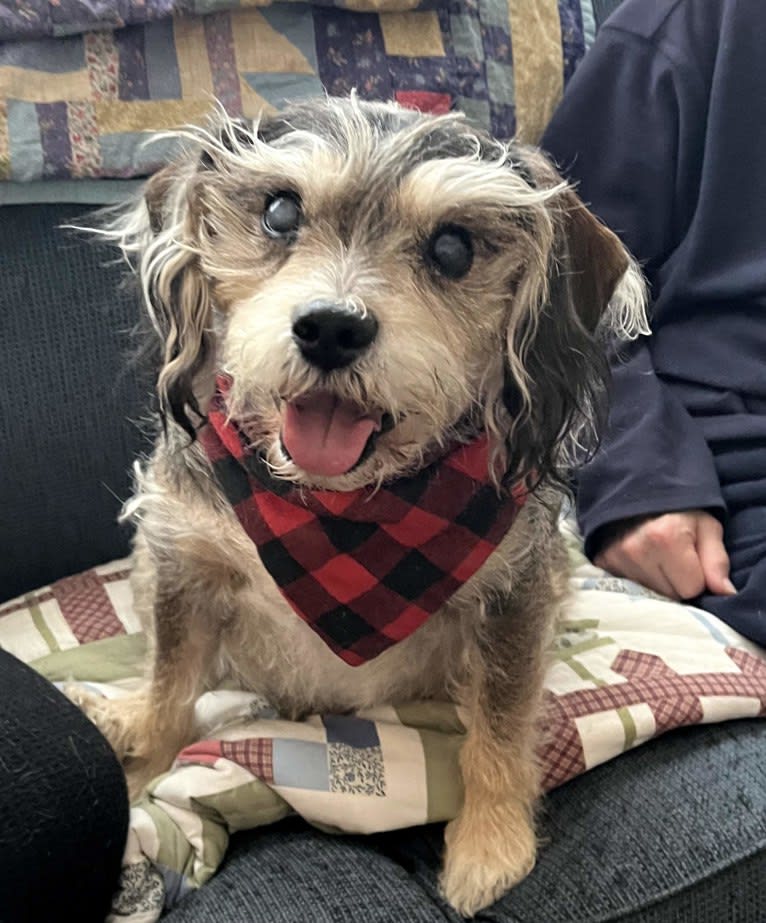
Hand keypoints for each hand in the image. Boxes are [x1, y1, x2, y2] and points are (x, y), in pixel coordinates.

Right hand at [594, 510, 736, 600]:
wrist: (637, 489)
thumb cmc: (678, 508)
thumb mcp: (706, 526)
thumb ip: (717, 560)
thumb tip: (725, 594)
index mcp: (666, 538)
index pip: (690, 589)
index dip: (696, 577)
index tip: (691, 559)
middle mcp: (636, 550)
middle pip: (668, 595)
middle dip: (676, 582)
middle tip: (673, 557)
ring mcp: (615, 556)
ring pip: (648, 594)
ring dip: (656, 582)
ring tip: (656, 557)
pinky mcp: (602, 561)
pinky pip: (628, 586)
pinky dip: (638, 578)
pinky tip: (639, 560)